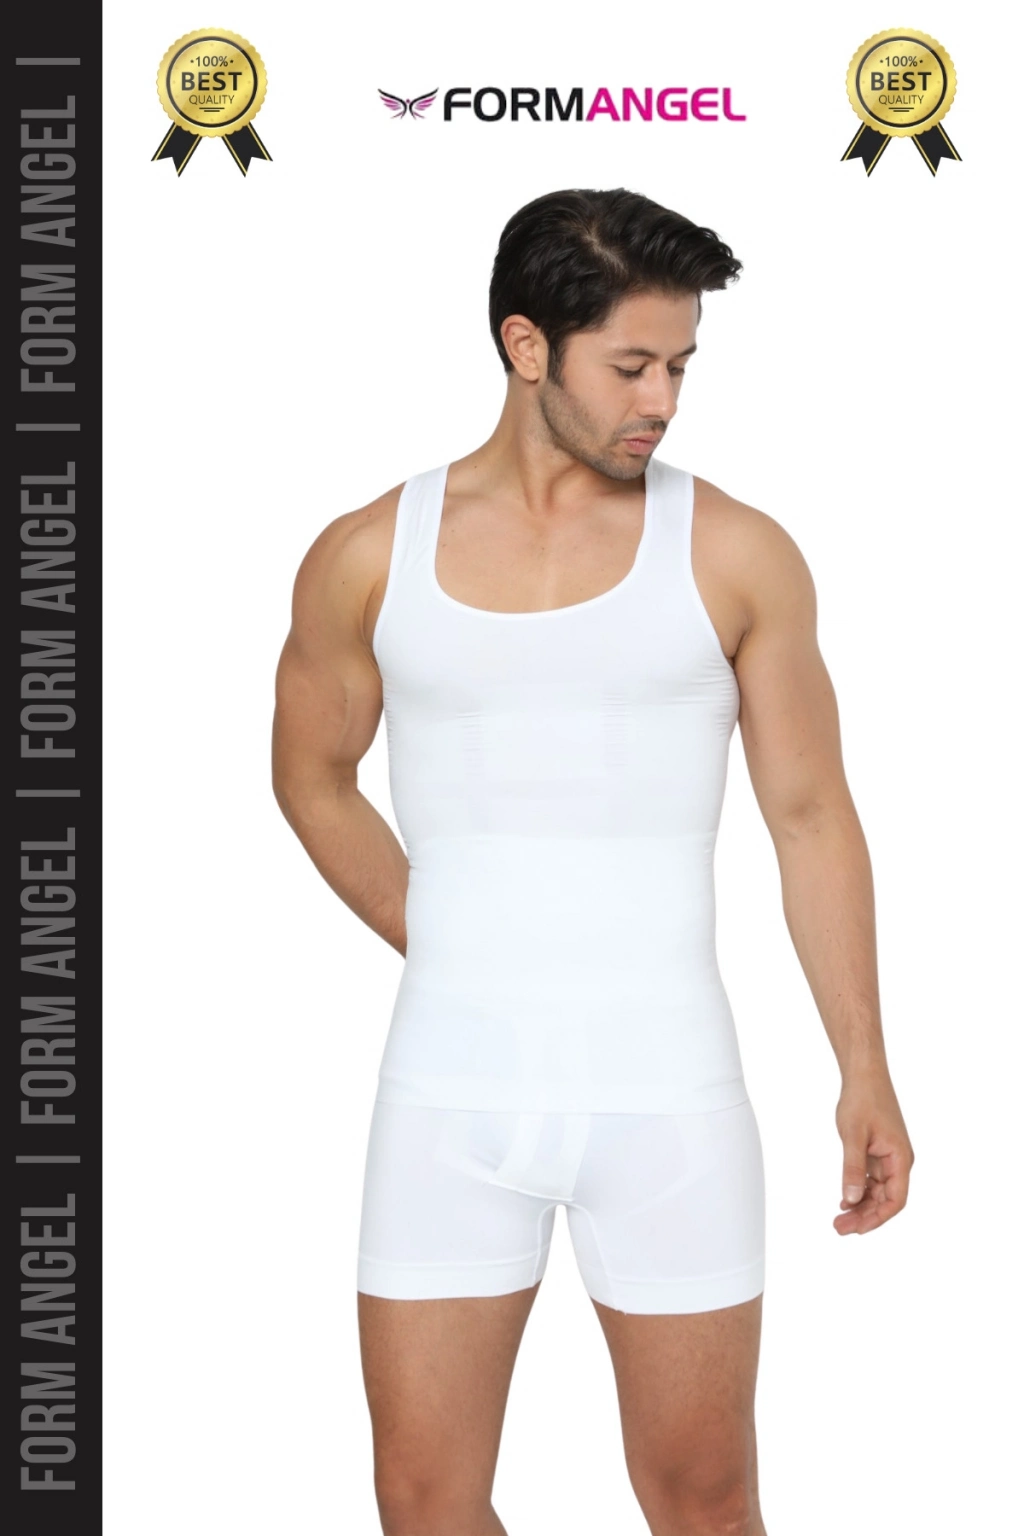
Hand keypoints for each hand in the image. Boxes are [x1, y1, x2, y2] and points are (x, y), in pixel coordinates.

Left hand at [833, 1073, 913, 1234]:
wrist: (864, 1075)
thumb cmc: (863, 1099)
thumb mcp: (854, 1135)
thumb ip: (852, 1168)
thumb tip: (850, 1198)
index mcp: (900, 1158)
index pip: (896, 1200)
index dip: (878, 1218)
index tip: (857, 1229)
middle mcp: (898, 1161)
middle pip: (886, 1199)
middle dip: (864, 1216)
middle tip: (839, 1227)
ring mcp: (888, 1157)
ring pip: (878, 1191)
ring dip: (860, 1206)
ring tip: (839, 1219)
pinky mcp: (878, 1152)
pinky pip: (871, 1179)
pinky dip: (859, 1190)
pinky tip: (844, 1199)